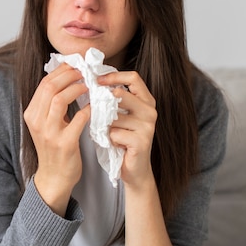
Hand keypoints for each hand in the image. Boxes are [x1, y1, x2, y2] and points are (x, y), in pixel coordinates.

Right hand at [23, 63, 90, 215]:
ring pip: (60, 99)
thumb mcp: (46, 124)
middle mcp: (37, 121)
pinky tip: (95, 106)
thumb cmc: (54, 148)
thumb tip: (66, 78)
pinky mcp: (64, 143)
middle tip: (84, 72)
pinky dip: (88, 109)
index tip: (75, 65)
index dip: (61, 71)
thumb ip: (52, 104)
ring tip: (89, 85)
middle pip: (50, 87)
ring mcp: (49, 133)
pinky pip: (78, 119)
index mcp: (31, 114)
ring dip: (77, 88)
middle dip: (69, 75)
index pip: (44, 84)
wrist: (54, 177)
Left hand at [97, 71, 156, 189]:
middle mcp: (150, 111)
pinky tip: (116, 145)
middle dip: (104, 103)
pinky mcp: (142, 141)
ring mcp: (148, 126)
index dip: (114, 76)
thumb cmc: (123, 140)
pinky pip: (115, 132)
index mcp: (146, 101)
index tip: (97, 80)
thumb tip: (95, 84)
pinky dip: (110, 139)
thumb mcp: (119, 116)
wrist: (134, 170)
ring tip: (112, 135)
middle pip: (122, 94)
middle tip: (98, 113)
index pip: (133, 78)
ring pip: (114, 116)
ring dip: (106, 126)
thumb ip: (114, 100)